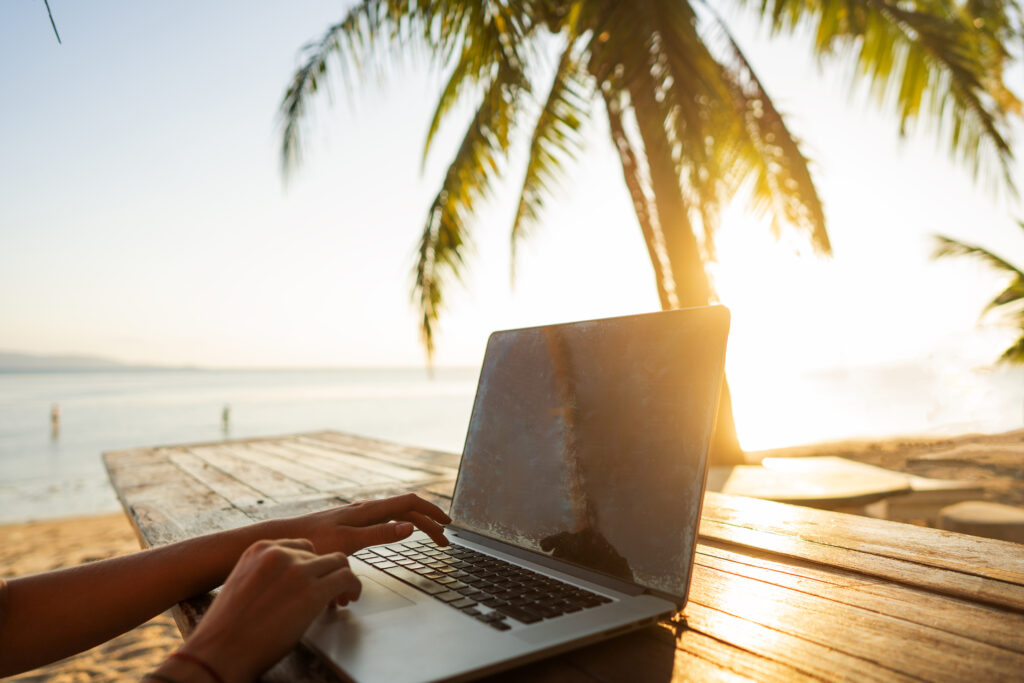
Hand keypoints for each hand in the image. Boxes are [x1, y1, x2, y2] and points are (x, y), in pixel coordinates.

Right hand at [171, 539, 358, 682]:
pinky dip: (354, 587)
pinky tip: (350, 599)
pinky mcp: (312, 592)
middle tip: (331, 592)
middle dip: (326, 573)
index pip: (300, 546)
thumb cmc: (227, 630)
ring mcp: (297, 570)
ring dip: (342, 579)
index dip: (311, 564)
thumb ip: (268, 575)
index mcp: (260, 549)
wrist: (219, 652)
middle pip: (320, 554)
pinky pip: (347, 579)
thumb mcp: (244, 585)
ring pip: (338, 562)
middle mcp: (280, 553)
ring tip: (342, 597)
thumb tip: (292, 584)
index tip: (315, 578)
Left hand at [276, 493, 451, 554]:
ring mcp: (359, 515)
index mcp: (369, 510)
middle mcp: (366, 509)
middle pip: (407, 509)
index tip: (448, 524)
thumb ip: (380, 534)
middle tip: (444, 540)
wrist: (286, 539)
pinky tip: (399, 532)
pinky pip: (385, 519)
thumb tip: (411, 527)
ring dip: (417, 523)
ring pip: (396, 514)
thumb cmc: (313, 541)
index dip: (432, 511)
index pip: (410, 503)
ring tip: (429, 535)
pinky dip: (401, 524)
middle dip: (429, 522)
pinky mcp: (351, 523)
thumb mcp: (349, 541)